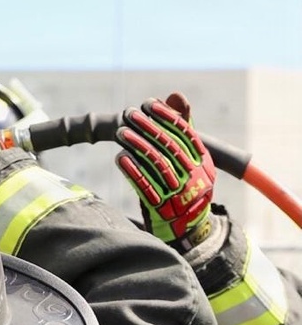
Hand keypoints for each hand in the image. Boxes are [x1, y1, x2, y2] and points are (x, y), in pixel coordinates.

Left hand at [115, 93, 214, 243]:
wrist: (189, 229)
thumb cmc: (185, 186)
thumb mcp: (189, 158)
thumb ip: (181, 127)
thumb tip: (175, 95)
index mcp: (203, 162)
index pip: (185, 133)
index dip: (166, 116)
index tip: (148, 103)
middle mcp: (195, 177)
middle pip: (169, 147)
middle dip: (147, 128)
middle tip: (129, 114)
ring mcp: (180, 194)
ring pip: (157, 165)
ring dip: (137, 146)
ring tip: (121, 132)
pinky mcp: (163, 209)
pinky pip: (146, 187)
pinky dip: (133, 171)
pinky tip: (120, 158)